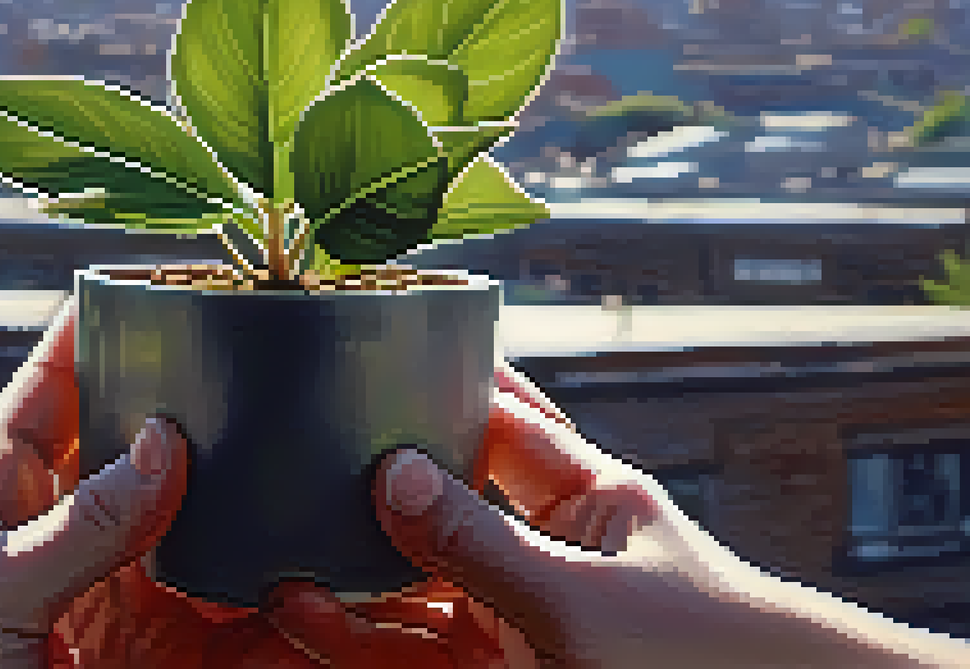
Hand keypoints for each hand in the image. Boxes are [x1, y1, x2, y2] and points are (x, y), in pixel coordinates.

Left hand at [0, 299, 323, 667]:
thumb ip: (82, 521)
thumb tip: (165, 443)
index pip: (52, 381)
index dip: (95, 325)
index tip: (153, 274)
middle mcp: (60, 524)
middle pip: (137, 443)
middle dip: (191, 405)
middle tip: (258, 360)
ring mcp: (107, 584)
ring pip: (187, 519)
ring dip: (236, 493)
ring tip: (295, 448)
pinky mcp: (146, 644)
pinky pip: (215, 607)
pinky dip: (257, 584)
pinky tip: (294, 560)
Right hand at [267, 366, 969, 668]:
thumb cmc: (706, 657)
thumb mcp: (587, 600)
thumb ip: (484, 543)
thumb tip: (392, 474)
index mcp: (585, 499)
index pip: (499, 419)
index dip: (439, 382)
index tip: (369, 341)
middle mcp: (541, 552)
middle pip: (435, 504)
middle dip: (364, 485)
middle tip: (282, 451)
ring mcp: (511, 618)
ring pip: (408, 585)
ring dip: (343, 571)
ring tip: (272, 549)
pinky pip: (406, 650)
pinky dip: (351, 636)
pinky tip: (301, 616)